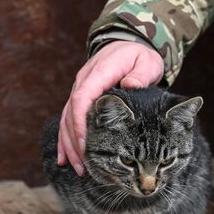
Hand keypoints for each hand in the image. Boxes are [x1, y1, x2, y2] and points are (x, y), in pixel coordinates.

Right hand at [58, 41, 163, 174]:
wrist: (128, 45)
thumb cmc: (139, 56)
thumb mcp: (147, 62)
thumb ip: (141, 73)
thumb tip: (130, 85)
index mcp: (98, 73)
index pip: (83, 98)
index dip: (81, 122)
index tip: (86, 144)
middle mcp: (84, 82)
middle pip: (71, 113)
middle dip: (75, 141)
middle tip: (84, 166)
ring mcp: (81, 90)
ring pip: (67, 119)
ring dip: (70, 145)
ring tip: (79, 168)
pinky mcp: (82, 98)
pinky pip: (70, 120)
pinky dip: (67, 139)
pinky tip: (66, 158)